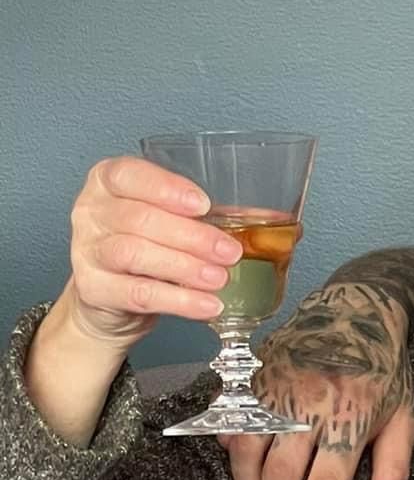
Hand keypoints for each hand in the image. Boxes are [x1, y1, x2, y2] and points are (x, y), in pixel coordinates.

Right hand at [63, 157, 238, 347]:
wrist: (111, 300)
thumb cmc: (145, 249)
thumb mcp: (165, 222)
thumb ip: (198, 216)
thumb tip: (261, 219)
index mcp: (107, 182)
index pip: (128, 175)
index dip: (166, 188)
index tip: (203, 205)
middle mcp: (90, 212)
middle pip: (139, 218)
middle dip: (191, 236)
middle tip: (229, 251)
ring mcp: (86, 251)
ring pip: (134, 254)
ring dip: (185, 267)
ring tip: (219, 278)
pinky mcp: (92, 289)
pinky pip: (138, 293)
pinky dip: (178, 300)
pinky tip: (206, 304)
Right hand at [223, 287, 413, 479]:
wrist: (355, 308)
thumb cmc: (384, 368)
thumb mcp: (404, 416)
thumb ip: (395, 467)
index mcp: (349, 418)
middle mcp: (307, 406)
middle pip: (281, 476)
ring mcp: (274, 390)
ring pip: (247, 453)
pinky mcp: (253, 377)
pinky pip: (230, 422)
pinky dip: (231, 451)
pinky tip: (243, 470)